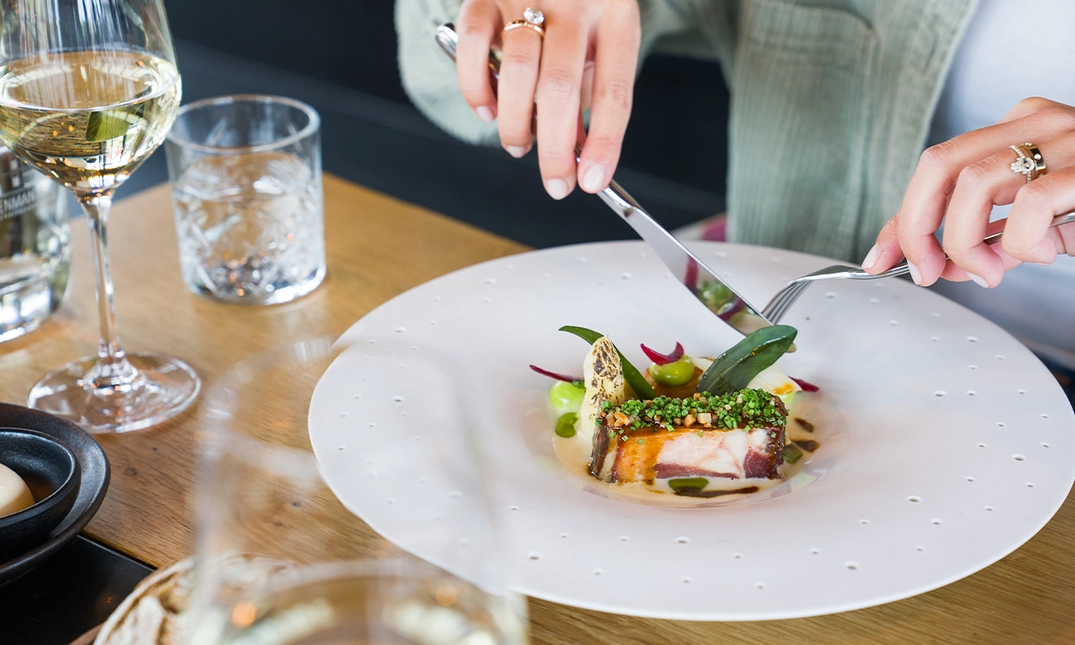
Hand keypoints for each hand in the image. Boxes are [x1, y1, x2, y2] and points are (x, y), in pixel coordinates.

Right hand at [455, 0, 639, 198]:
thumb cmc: (580, 1)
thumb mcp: (602, 39)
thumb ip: (590, 93)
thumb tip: (576, 153)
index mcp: (615, 14)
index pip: (615, 90)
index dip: (605, 143)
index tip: (593, 182)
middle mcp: (572, 2)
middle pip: (562, 88)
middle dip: (556, 149)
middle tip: (555, 184)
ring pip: (518, 72)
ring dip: (516, 124)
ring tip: (520, 146)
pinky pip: (474, 48)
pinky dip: (477, 89)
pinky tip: (489, 110)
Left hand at [863, 97, 1074, 286]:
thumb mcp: (1046, 216)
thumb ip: (998, 235)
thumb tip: (950, 266)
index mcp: (1020, 128)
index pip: (938, 167)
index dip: (902, 219)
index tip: (881, 258)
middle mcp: (1037, 125)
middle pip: (938, 165)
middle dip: (914, 228)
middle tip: (925, 271)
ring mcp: (1063, 141)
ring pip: (972, 184)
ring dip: (963, 243)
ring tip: (987, 272)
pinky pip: (1030, 206)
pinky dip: (1021, 243)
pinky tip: (1040, 254)